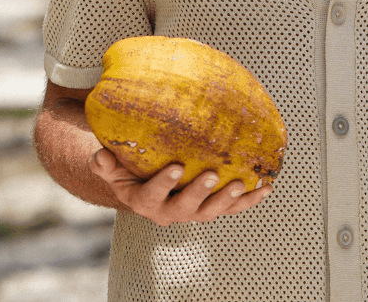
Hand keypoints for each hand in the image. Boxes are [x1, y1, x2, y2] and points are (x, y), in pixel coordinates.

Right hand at [89, 147, 272, 226]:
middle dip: (199, 193)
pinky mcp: (211, 208)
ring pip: (211, 212)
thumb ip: (105, 163)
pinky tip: (267, 187)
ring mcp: (192, 212)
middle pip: (185, 208)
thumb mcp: (112, 166)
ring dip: (228, 200)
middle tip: (210, 174)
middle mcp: (168, 211)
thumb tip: (100, 155)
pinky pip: (233, 207)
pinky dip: (250, 200)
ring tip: (241, 183)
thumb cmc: (129, 168)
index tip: (175, 166)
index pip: (151, 195)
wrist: (146, 184)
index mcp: (143, 200)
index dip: (163, 183)